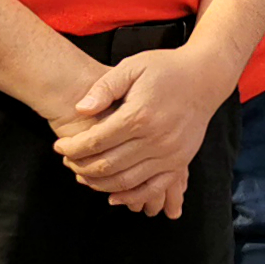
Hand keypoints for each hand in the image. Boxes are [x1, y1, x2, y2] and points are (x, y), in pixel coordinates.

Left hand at [53, 44, 234, 213]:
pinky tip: (113, 196)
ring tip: (83, 175)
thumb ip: (104, 87)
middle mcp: (155, 138)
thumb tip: (81, 109)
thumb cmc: (165, 69)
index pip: (96, 140)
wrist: (205, 77)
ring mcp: (169, 153)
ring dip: (99, 183)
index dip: (73, 147)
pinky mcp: (179, 162)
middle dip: (80, 166)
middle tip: (67, 161)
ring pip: (125, 181)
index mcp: (139, 114)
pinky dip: (131, 197)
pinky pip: (152, 188)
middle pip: (107, 164)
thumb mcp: (132, 66)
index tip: (59, 146)